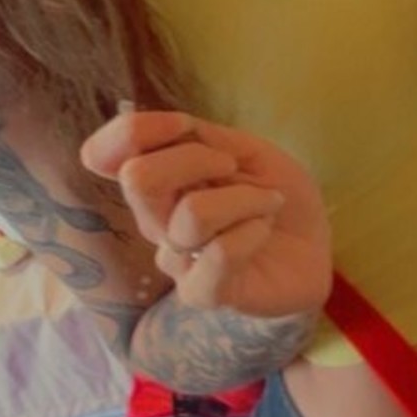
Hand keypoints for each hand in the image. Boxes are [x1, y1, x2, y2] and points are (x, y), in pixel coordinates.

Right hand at [80, 110, 334, 319]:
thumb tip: (165, 124)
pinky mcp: (201, 292)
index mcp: (157, 182)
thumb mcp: (247, 151)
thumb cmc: (275, 196)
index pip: (102, 154)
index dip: (134, 131)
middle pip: (139, 180)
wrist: (315, 249)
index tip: (183, 126)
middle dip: (196, 158)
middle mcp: (155, 221)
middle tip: (234, 166)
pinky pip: (218, 254)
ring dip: (245, 198)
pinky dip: (252, 232)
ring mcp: (175, 260)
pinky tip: (264, 231)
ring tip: (269, 203)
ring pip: (192, 215)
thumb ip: (202, 137)